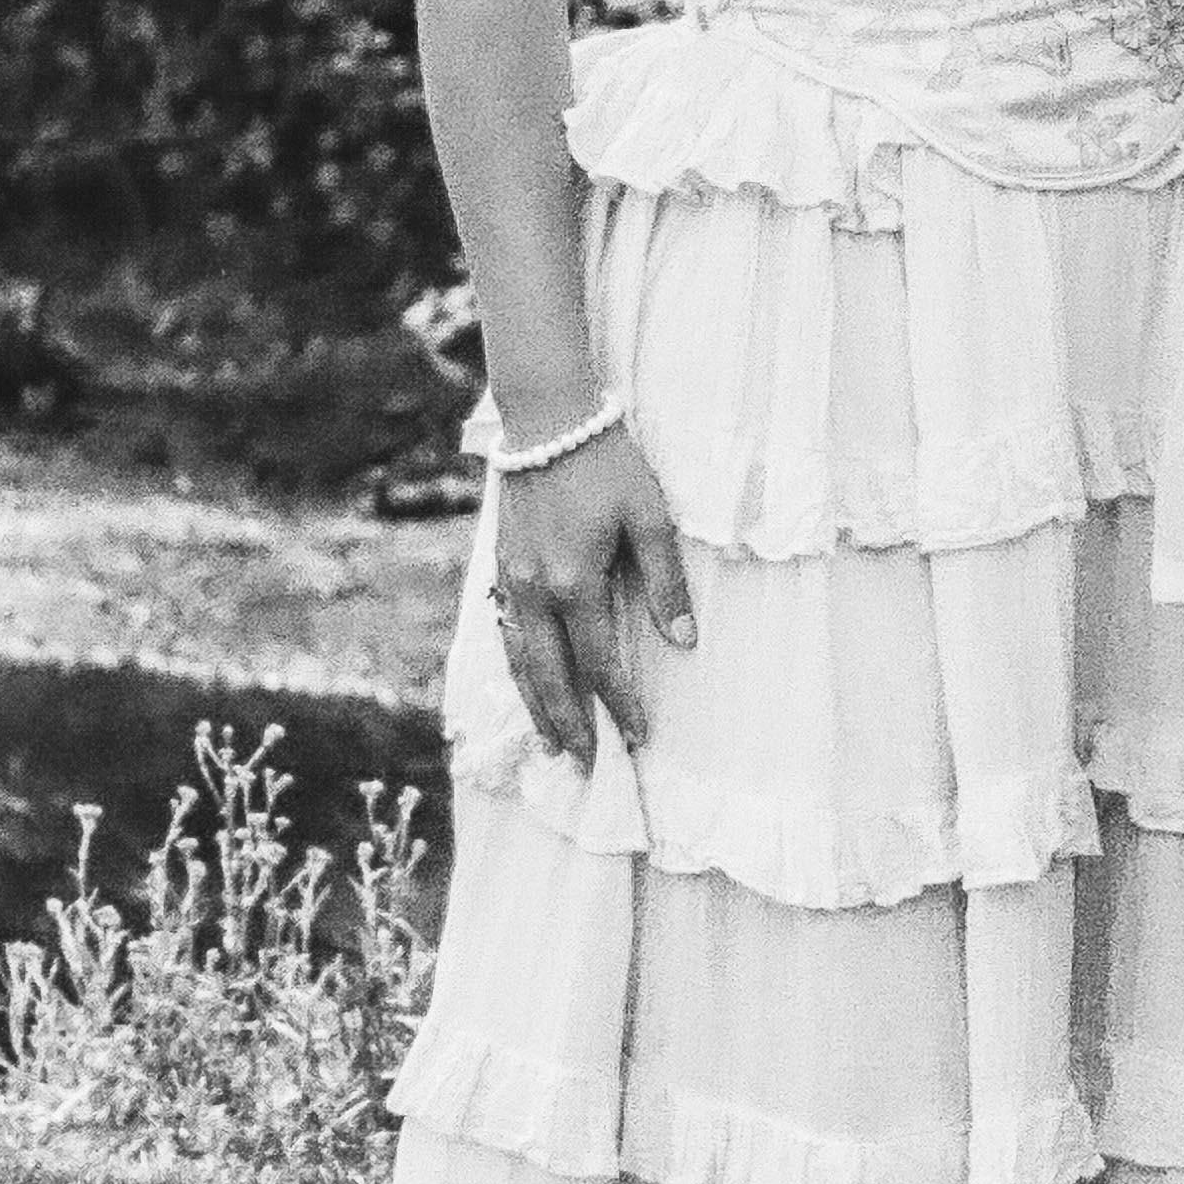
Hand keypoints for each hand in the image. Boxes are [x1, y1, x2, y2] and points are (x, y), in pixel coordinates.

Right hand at [489, 427, 693, 767]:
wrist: (547, 419)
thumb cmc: (607, 463)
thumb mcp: (649, 517)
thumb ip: (665, 582)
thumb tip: (684, 640)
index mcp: (575, 583)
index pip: (599, 663)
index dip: (619, 704)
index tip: (638, 735)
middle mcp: (535, 592)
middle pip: (550, 676)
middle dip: (568, 723)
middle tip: (584, 764)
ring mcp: (511, 580)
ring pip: (520, 660)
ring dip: (535, 705)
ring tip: (549, 741)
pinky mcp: (499, 566)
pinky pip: (505, 633)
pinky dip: (516, 667)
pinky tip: (525, 681)